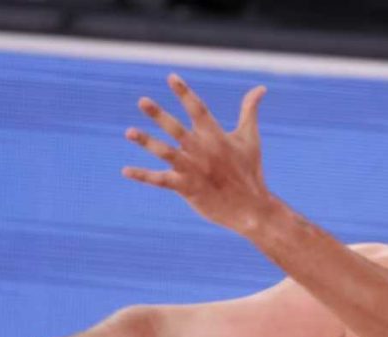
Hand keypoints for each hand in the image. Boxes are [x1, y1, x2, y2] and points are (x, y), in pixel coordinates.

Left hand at [122, 74, 269, 234]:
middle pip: (178, 130)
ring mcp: (194, 170)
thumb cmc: (250, 171)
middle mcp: (203, 151)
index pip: (199, 110)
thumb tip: (261, 88)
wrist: (251, 208)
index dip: (185, 93)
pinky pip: (162, 181)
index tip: (171, 77)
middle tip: (142, 101)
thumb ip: (250, 111)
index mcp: (217, 137)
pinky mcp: (188, 188)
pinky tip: (126, 170)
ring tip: (129, 132)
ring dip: (148, 142)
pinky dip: (144, 176)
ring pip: (167, 153)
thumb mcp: (251, 138)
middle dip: (160, 115)